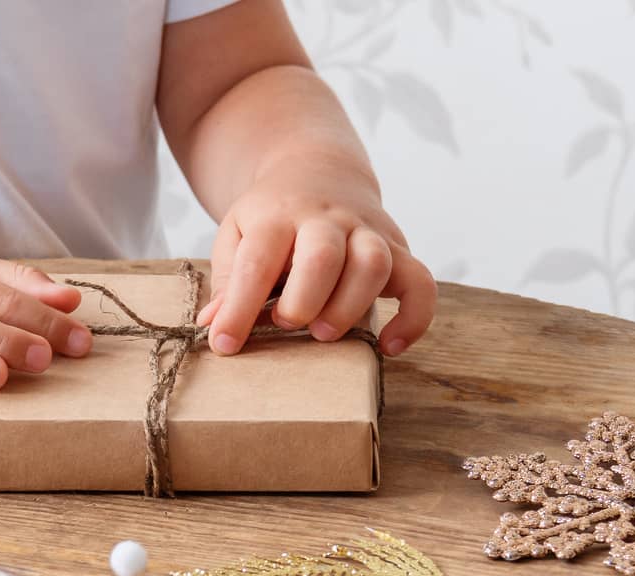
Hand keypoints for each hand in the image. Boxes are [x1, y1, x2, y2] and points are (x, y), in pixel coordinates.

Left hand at [196, 155, 435, 357]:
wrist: (317, 170)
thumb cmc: (271, 218)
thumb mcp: (238, 236)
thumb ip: (230, 282)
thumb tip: (213, 327)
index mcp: (277, 216)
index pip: (258, 262)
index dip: (240, 308)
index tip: (225, 345)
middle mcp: (327, 219)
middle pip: (323, 255)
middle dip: (304, 300)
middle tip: (288, 324)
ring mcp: (367, 232)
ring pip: (374, 262)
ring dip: (351, 305)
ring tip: (326, 333)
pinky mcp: (397, 249)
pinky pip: (421, 282)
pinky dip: (414, 317)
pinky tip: (389, 345)